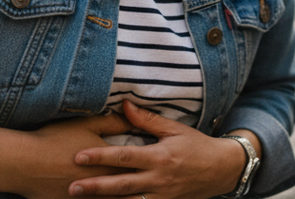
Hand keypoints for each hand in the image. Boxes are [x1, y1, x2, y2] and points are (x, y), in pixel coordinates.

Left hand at [69, 101, 248, 198]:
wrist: (222, 170)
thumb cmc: (197, 146)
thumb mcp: (175, 129)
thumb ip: (147, 120)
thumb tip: (123, 104)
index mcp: (160, 157)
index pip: (125, 156)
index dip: (100, 155)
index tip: (78, 156)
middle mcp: (159, 179)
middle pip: (121, 184)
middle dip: (95, 186)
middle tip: (71, 187)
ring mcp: (162, 196)